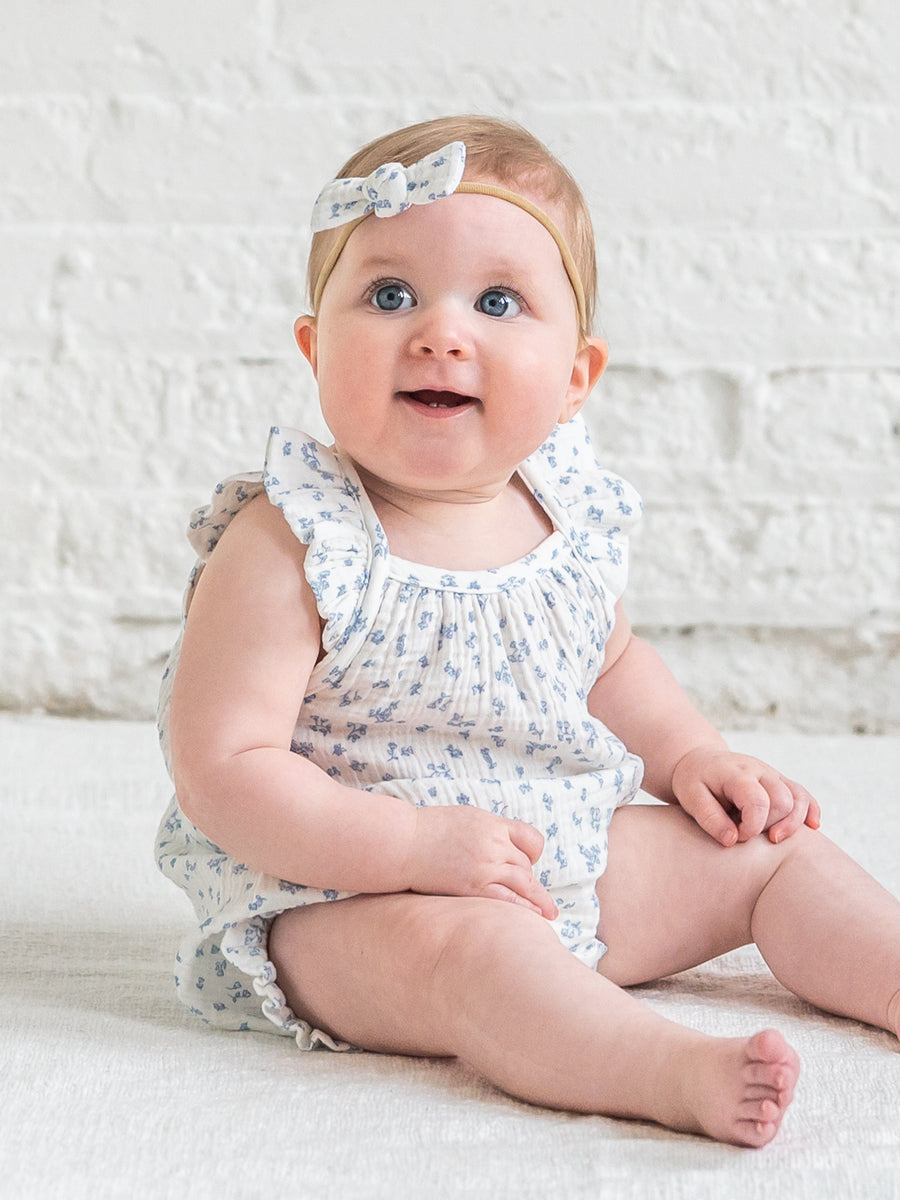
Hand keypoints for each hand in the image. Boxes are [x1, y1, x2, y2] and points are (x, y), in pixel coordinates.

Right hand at [403, 804, 557, 918]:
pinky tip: (534, 917)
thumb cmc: (427, 830)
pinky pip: (508, 899)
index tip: (528, 862)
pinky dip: (524, 908)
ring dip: (537, 898)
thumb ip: (487, 831)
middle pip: (525, 864)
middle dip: (526, 879)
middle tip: (525, 893)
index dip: (532, 853)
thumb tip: (502, 845)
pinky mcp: (473, 886)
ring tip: (550, 913)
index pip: (529, 839)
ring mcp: (485, 865)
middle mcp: (494, 843)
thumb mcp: (465, 819)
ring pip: (523, 882)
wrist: (402, 842)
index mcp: (492, 824)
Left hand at [671, 746, 821, 846]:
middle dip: (770, 826)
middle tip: (748, 836)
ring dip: (791, 823)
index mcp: (737, 773)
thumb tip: (733, 840)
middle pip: (783, 802)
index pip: (758, 801)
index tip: (738, 838)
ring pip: (799, 798)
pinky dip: (810, 810)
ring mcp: (773, 775)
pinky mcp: (780, 782)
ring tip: (774, 839)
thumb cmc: (694, 781)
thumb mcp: (690, 798)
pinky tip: (812, 826)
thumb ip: (710, 818)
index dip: (752, 827)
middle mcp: (760, 771)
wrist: (700, 761)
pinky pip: (803, 794)